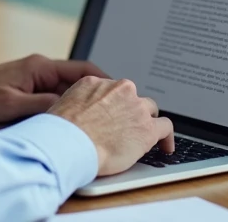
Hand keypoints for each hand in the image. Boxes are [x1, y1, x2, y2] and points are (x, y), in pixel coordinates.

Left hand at [0, 54, 107, 122]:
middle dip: (97, 94)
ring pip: (68, 88)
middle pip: (79, 80)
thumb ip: (42, 106)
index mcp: (41, 67)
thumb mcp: (12, 104)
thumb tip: (69, 111)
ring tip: (99, 118)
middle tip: (114, 110)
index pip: (82, 70)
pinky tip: (72, 119)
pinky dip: (66, 104)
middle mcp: (42, 68)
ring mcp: (36, 76)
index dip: (103, 81)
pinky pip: (56, 94)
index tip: (119, 92)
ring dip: (82, 101)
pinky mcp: (30, 86)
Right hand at [46, 77, 173, 176]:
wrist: (69, 144)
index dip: (114, 104)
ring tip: (145, 136)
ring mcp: (135, 107)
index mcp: (95, 82)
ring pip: (149, 110)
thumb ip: (77, 106)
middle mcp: (118, 89)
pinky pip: (165, 127)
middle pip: (132, 97)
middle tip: (126, 126)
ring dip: (146, 121)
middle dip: (130, 110)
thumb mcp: (62, 106)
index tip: (114, 114)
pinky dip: (166, 137)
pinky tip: (165, 146)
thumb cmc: (60, 133)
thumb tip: (78, 118)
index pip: (111, 90)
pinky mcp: (147, 128)